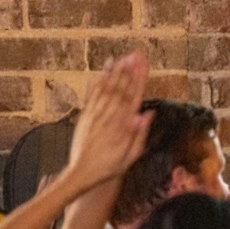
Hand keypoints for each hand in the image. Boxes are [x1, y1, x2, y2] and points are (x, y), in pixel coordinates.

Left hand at [64, 52, 151, 187]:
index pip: (133, 97)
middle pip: (121, 89)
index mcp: (122, 126)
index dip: (139, 79)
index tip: (144, 65)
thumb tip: (147, 112)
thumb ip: (139, 134)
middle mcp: (107, 117)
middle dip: (129, 70)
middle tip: (136, 55)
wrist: (82, 173)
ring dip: (115, 72)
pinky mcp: (85, 116)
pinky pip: (92, 95)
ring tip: (122, 57)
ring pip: (107, 89)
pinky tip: (103, 71)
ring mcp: (94, 115)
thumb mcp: (131, 156)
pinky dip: (97, 81)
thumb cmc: (110, 167)